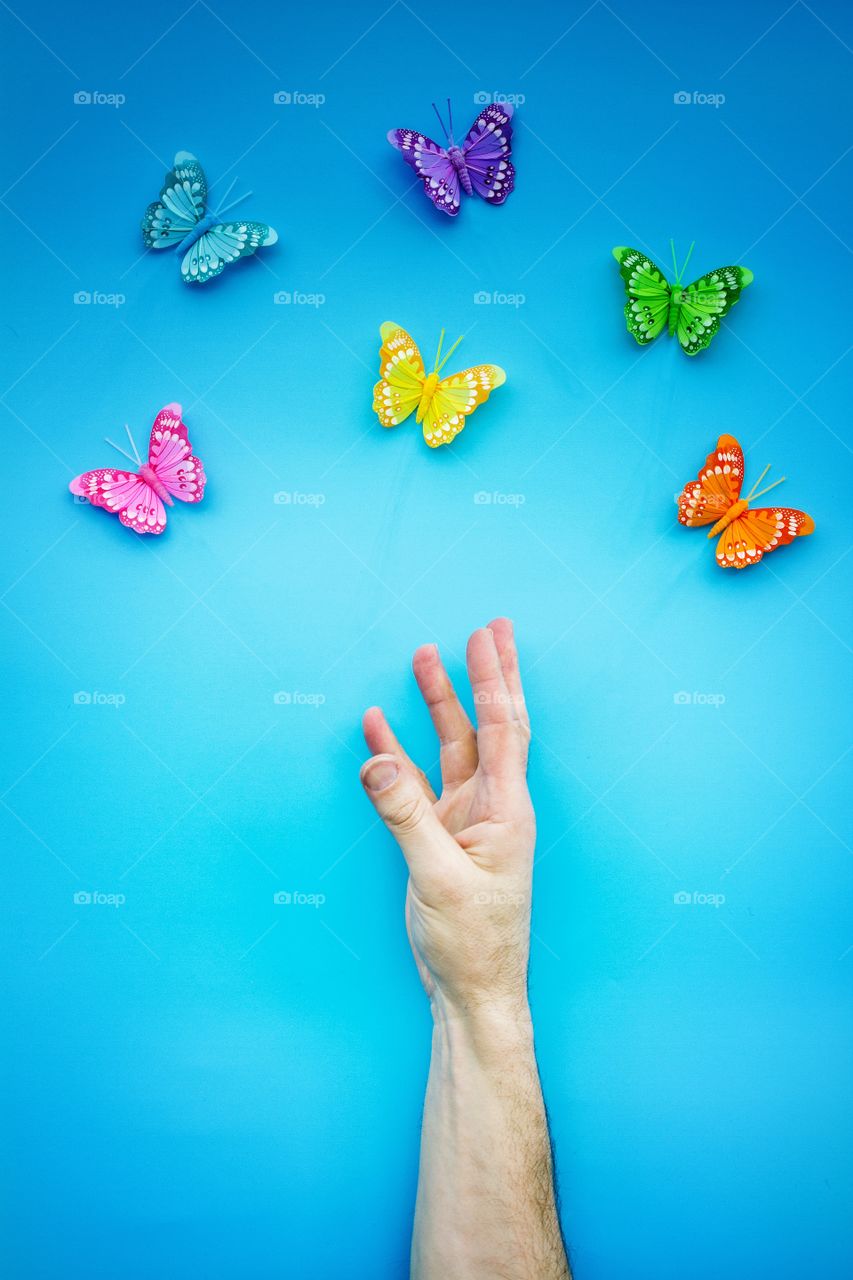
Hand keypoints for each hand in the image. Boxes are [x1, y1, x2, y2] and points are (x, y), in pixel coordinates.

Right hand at [360, 619, 534, 1021]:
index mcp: (505, 809)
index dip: (493, 679)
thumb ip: (405, 817)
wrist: (472, 991)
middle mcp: (491, 805)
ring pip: (453, 747)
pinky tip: (378, 728)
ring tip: (422, 659)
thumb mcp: (437, 877)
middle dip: (487, 676)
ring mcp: (465, 819)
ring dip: (439, 705)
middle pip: (490, 725)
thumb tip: (375, 760)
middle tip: (484, 629)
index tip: (485, 635)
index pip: (502, 729)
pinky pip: (420, 782)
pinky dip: (400, 752)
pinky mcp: (441, 837)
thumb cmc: (472, 941)